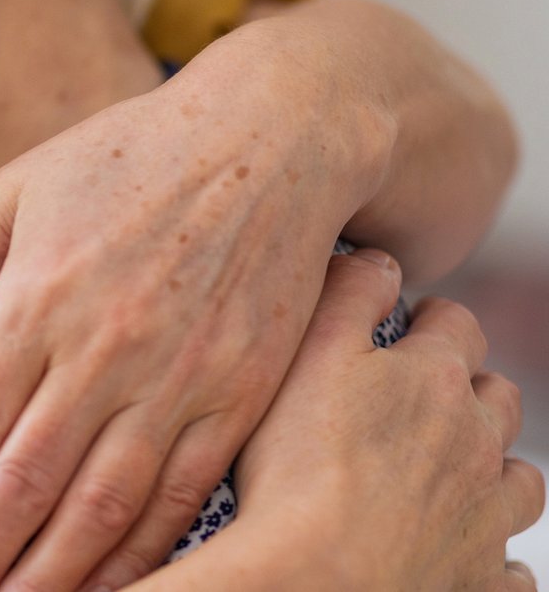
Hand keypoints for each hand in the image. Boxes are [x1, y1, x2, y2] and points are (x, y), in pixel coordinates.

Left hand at [0, 57, 389, 591]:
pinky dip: (143, 554)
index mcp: (33, 300)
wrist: (268, 138)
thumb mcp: (6, 194)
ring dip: (53, 577)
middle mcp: (100, 349)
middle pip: (27, 486)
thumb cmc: (120, 161)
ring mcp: (177, 378)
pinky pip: (183, 495)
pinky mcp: (239, 394)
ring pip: (103, 508)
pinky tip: (110, 589)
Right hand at [233, 251, 542, 590]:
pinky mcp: (479, 580)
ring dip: (496, 471)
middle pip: (498, 398)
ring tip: (452, 475)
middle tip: (418, 399)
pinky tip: (464, 553)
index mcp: (434, 381)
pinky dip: (496, 558)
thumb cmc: (297, 469)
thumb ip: (345, 294)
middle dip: (469, 390)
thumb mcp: (305, 355)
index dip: (431, 320)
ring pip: (521, 480)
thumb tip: (378, 258)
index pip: (456, 325)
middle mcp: (476, 443)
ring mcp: (485, 516)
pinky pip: (510, 570)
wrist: (316, 579)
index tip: (403, 327)